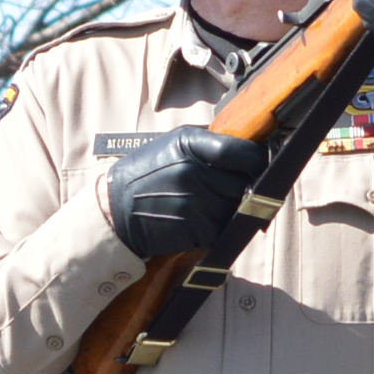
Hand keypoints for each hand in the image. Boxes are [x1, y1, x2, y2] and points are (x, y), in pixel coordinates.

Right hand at [105, 125, 271, 260]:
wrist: (114, 211)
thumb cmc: (145, 175)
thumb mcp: (171, 144)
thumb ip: (207, 143)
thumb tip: (245, 143)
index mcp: (189, 145)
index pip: (242, 152)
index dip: (256, 159)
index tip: (258, 162)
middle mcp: (194, 172)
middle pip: (246, 181)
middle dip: (246, 185)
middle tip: (239, 186)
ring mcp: (196, 203)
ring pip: (238, 205)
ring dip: (235, 206)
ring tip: (216, 203)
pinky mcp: (196, 230)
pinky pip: (225, 227)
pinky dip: (222, 226)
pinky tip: (206, 219)